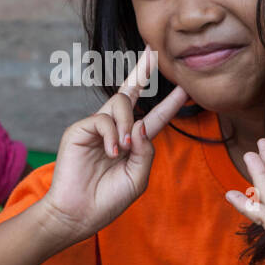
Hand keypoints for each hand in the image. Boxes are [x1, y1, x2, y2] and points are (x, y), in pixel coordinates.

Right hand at [40, 47, 188, 242]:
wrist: (79, 214)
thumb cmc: (107, 200)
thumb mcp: (137, 178)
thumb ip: (146, 152)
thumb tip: (142, 124)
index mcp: (133, 142)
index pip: (155, 117)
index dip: (170, 103)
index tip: (185, 88)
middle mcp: (116, 129)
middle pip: (131, 92)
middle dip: (143, 70)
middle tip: (155, 50)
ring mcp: (97, 127)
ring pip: (120, 101)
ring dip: (128, 123)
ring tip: (124, 148)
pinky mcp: (79, 129)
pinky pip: (102, 119)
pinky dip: (112, 135)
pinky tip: (111, 152)